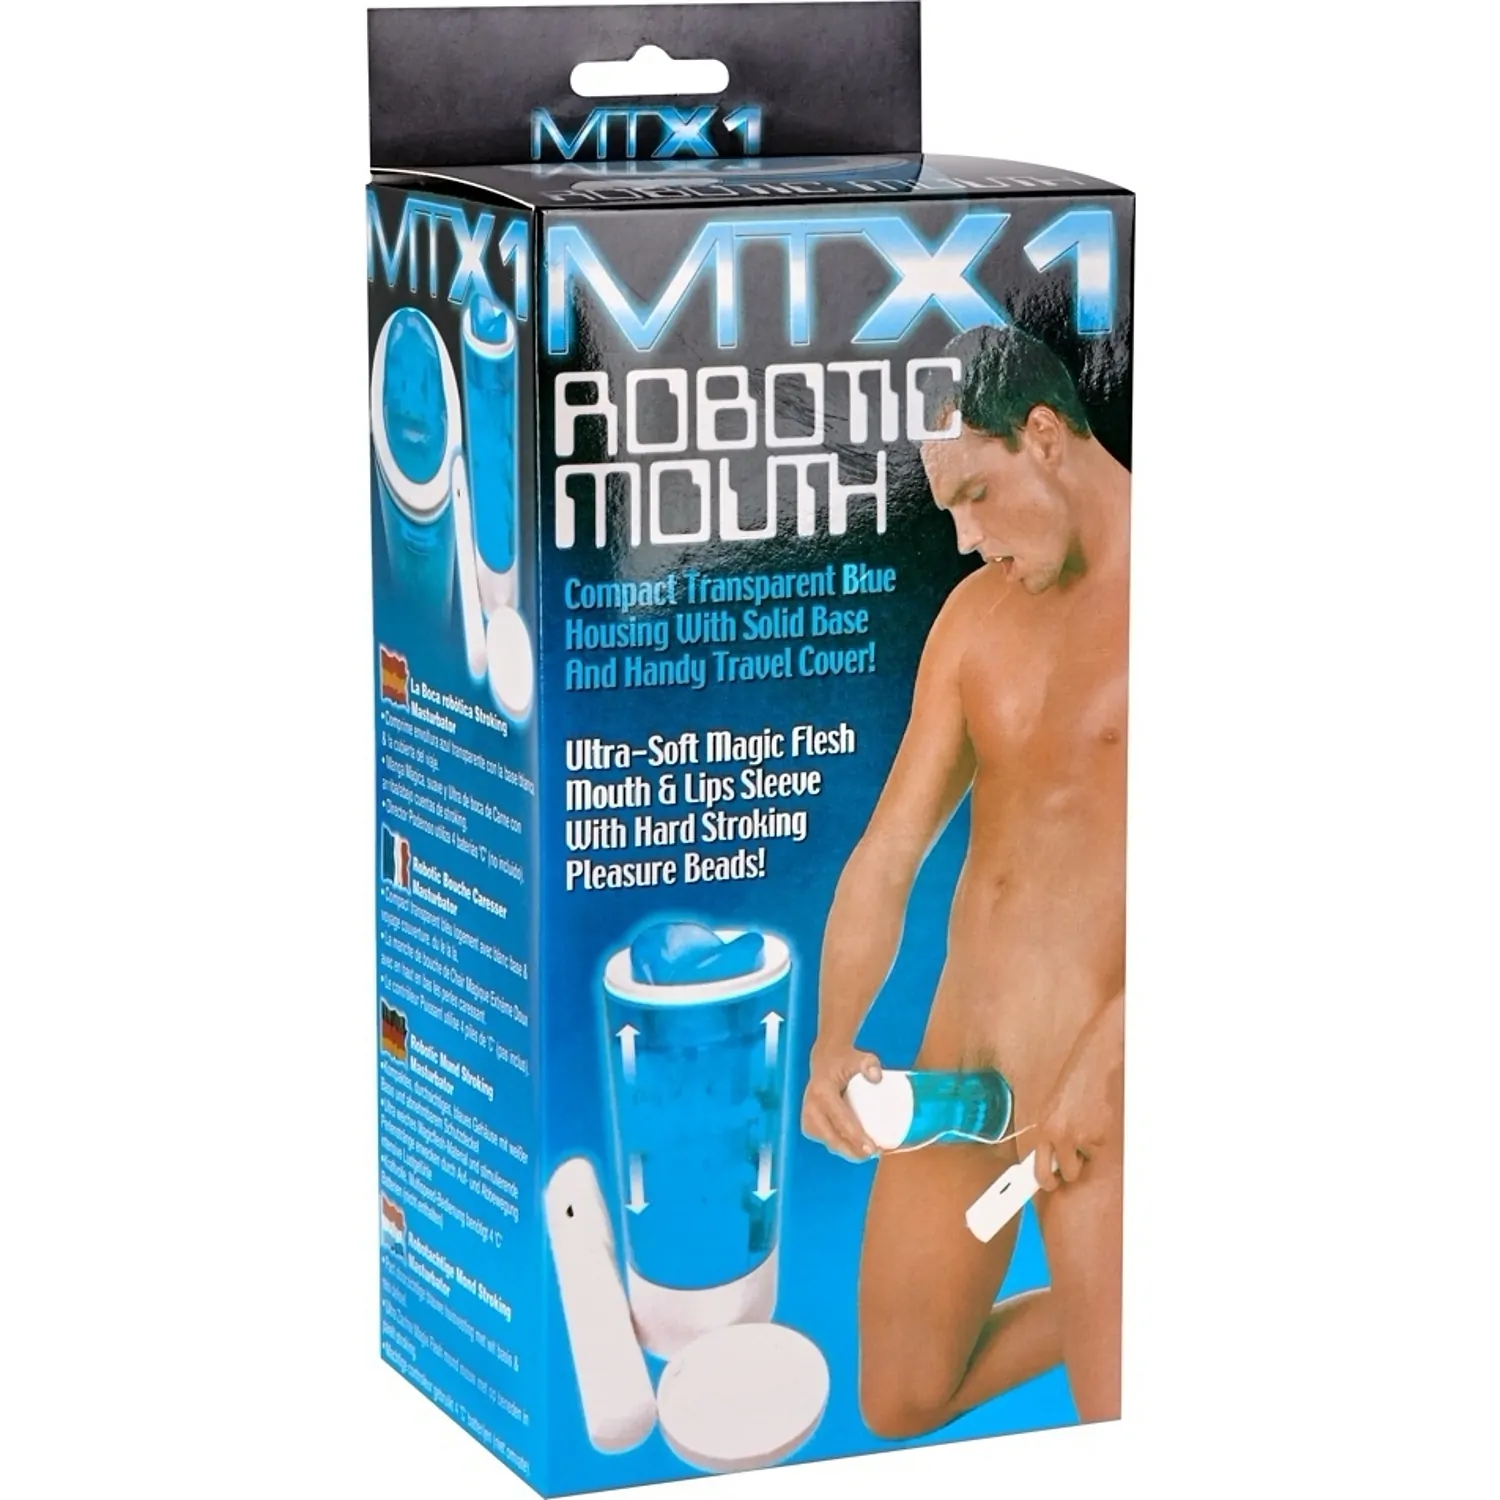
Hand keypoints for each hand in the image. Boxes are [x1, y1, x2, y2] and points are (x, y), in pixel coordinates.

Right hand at [801, 1042, 882, 1160]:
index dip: (856, 1137)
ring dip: (847, 1151)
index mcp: (822, 1093)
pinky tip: (853, 1149)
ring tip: (867, 1154)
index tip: (873, 1148)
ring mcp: (807, 1116)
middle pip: (833, 1137)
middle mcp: (811, 1107)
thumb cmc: (844, 1060)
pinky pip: (825, 1139)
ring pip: (828, 1141)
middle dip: (853, 1151)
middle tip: (875, 1154)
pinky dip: (839, 1146)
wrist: (825, 1059)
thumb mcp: (859, 1058)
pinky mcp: (808, 1122)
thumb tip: (877, 1077)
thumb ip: (869, 1064)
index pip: (840, 1120)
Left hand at [1029, 993, 1123, 1191]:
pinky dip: (1099, 1140)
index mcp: (1043, 1129)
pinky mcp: (1099, 1132)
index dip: (1045, 1182)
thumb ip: (1048, 1134)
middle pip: (1066, 1174)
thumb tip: (1047, 1160)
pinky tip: (1094, 1120)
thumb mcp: (1050, 1109)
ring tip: (1084, 1130)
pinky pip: (1099, 1149)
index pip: (1039, 1169)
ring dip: (1085, 1155)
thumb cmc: (1069, 1086)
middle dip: (1070, 1170)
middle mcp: (1059, 1135)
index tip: (1049, 1185)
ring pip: (1084, 1164)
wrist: (1090, 1064)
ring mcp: (1080, 1136)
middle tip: (1073, 1157)